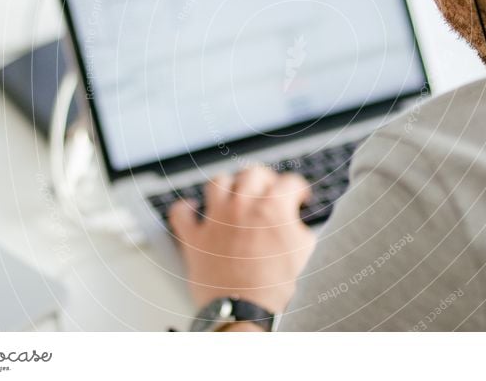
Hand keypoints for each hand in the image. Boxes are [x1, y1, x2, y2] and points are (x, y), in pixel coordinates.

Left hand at [169, 165, 316, 314]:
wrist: (246, 312)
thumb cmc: (277, 288)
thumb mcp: (304, 253)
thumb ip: (300, 229)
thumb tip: (296, 222)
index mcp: (272, 209)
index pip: (289, 182)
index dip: (298, 189)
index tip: (298, 198)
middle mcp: (242, 207)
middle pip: (253, 173)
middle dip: (266, 179)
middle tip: (270, 191)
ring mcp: (215, 221)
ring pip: (218, 182)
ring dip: (229, 185)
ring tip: (235, 194)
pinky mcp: (194, 239)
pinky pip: (180, 213)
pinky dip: (185, 208)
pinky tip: (193, 208)